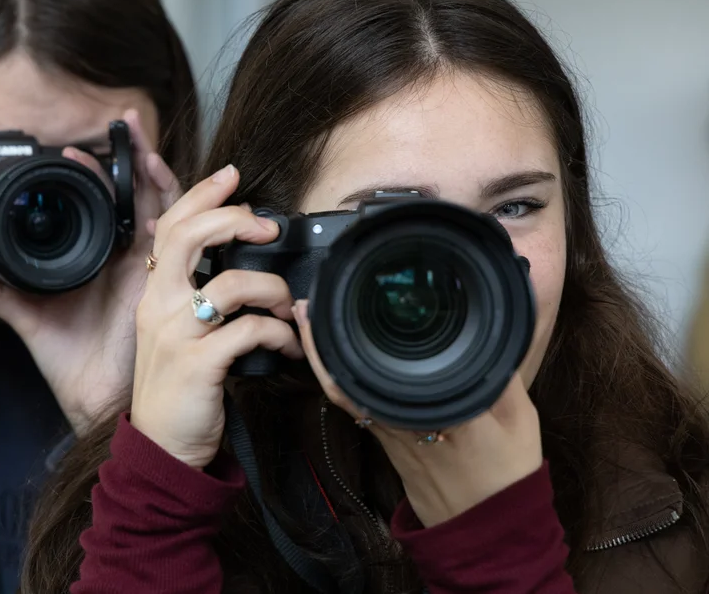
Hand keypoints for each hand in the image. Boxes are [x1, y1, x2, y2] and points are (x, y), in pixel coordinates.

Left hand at [0, 110, 182, 432]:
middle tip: (122, 121)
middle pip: (134, 193)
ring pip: (158, 200)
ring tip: (137, 131)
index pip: (100, 205)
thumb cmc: (67, 358)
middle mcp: (126, 255)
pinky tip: (155, 169)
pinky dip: (169, 195)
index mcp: (96, 259)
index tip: (68, 149)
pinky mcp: (162, 272)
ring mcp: (147, 261)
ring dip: (150, 163)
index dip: (91, 174)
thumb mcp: (26, 316)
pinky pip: (174, 227)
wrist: (92, 394)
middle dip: (130, 155)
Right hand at [129, 165, 303, 468]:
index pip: (170, 227)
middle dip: (235, 220)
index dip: (201, 195)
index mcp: (154, 293)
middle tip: (268, 228)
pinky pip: (249, 331)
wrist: (163, 445)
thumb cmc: (179, 386)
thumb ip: (194, 294)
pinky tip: (286, 346)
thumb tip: (235, 262)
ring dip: (274, 292)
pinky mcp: (198, 364)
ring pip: (232, 284)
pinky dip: (278, 335)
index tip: (231, 176)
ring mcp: (176, 334)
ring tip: (289, 308)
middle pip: (189, 236)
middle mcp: (158, 306)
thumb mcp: (175, 332)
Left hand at [294, 300, 542, 526]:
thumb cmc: (506, 473)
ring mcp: (386, 432)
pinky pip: (350, 402)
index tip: (353, 298)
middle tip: (308, 302)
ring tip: (307, 318)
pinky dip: (333, 375)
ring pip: (342, 388)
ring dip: (321, 354)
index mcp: (439, 411)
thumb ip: (503, 372)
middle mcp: (403, 420)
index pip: (398, 366)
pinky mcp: (381, 440)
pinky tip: (328, 353)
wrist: (486, 529)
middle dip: (327, 336)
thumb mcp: (519, 419)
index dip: (368, 331)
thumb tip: (498, 328)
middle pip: (352, 374)